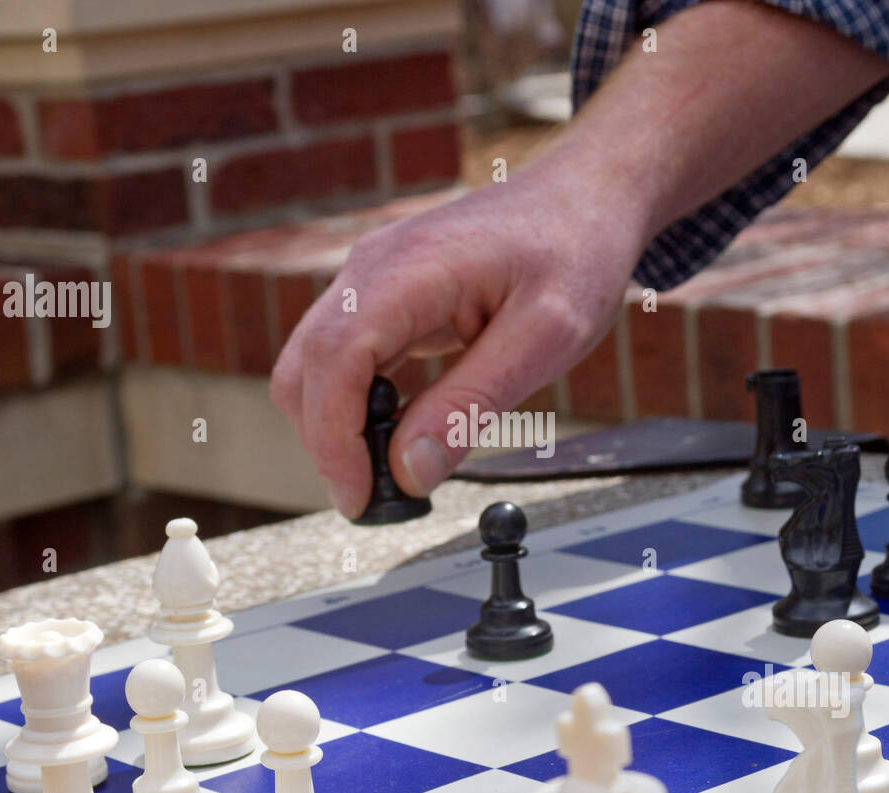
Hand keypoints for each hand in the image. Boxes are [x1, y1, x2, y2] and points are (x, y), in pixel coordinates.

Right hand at [270, 154, 646, 518]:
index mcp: (411, 270)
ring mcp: (370, 277)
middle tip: (379, 499)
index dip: (333, 440)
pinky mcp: (380, 293)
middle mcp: (372, 267)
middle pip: (304, 370)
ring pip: (315, 366)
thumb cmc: (576, 251)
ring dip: (338, 425)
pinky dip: (356, 402)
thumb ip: (471, 404)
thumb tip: (410, 471)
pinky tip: (401, 428)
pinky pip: (343, 356)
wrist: (584, 197)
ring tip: (393, 470)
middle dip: (328, 443)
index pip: (334, 362)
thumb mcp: (545, 338)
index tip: (359, 497)